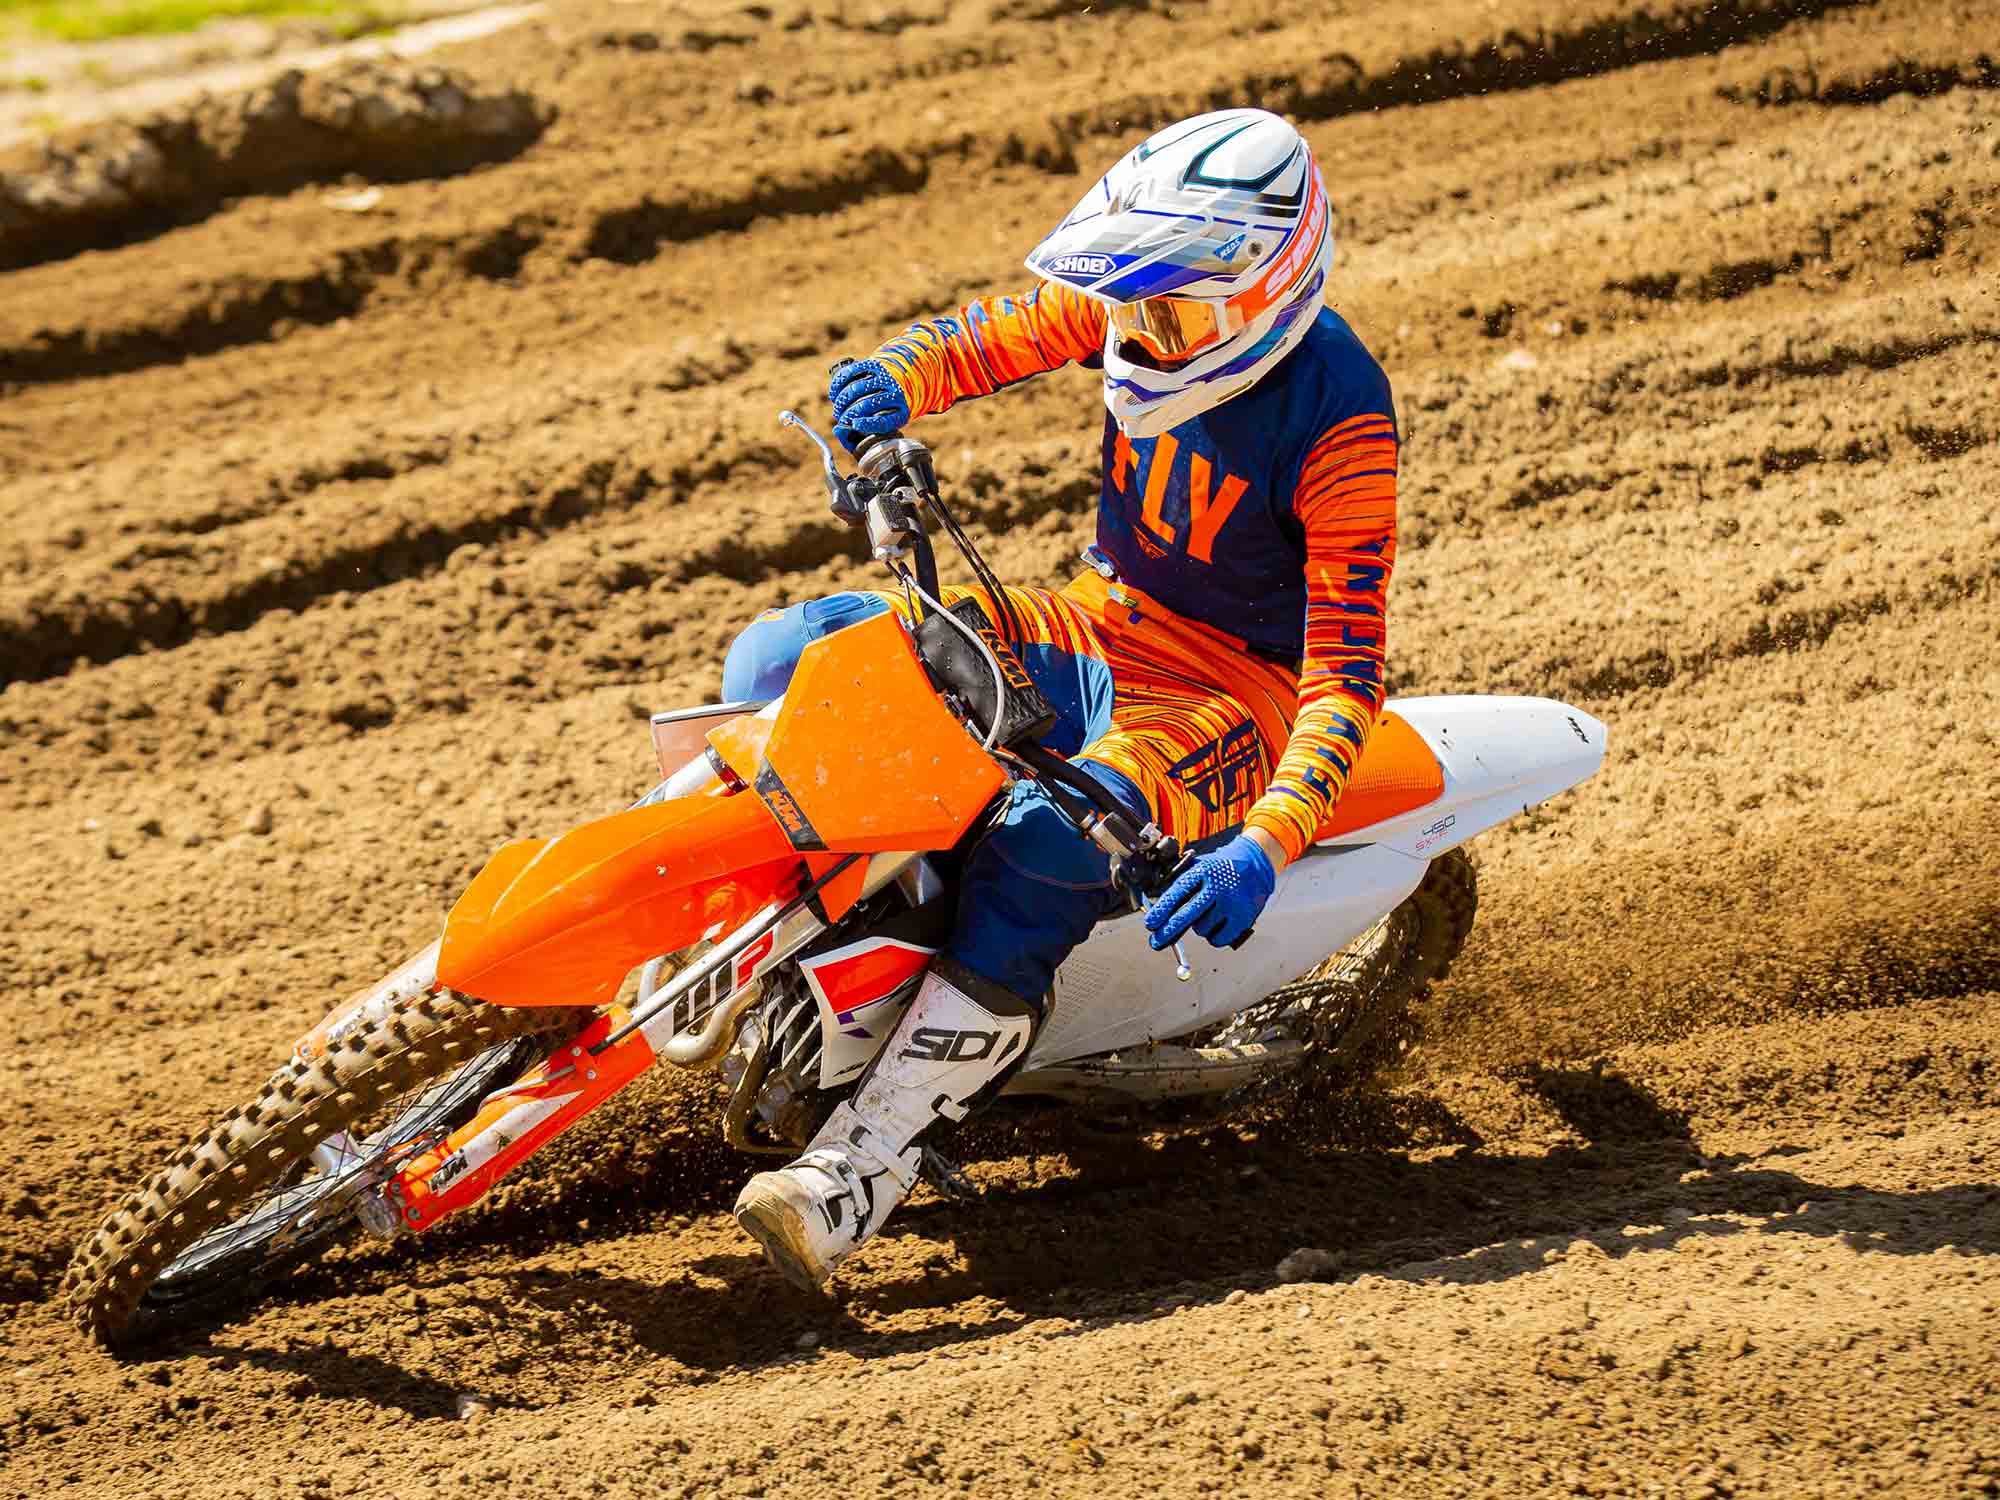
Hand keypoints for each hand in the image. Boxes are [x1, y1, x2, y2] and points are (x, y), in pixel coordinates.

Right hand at [829, 359, 910, 452]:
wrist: (897, 383)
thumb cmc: (882, 410)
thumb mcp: (877, 424)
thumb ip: (860, 434)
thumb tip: (837, 430)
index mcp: (900, 412)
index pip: (884, 421)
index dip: (867, 424)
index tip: (854, 425)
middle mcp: (895, 393)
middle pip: (867, 405)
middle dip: (848, 414)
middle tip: (840, 419)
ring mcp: (884, 377)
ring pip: (856, 389)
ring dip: (841, 401)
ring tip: (838, 408)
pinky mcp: (873, 365)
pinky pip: (851, 373)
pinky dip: (838, 384)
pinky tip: (834, 394)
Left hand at [1144, 833, 1277, 951]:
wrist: (1255, 864)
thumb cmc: (1218, 869)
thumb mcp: (1198, 867)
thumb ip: (1180, 886)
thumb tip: (1158, 914)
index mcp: (1202, 871)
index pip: (1178, 892)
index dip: (1162, 910)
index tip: (1150, 924)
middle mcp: (1218, 886)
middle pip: (1187, 915)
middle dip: (1168, 931)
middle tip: (1155, 942)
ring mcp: (1232, 903)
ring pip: (1201, 929)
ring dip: (1198, 927)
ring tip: (1207, 913)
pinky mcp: (1243, 918)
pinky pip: (1218, 939)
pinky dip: (1213, 936)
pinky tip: (1217, 923)